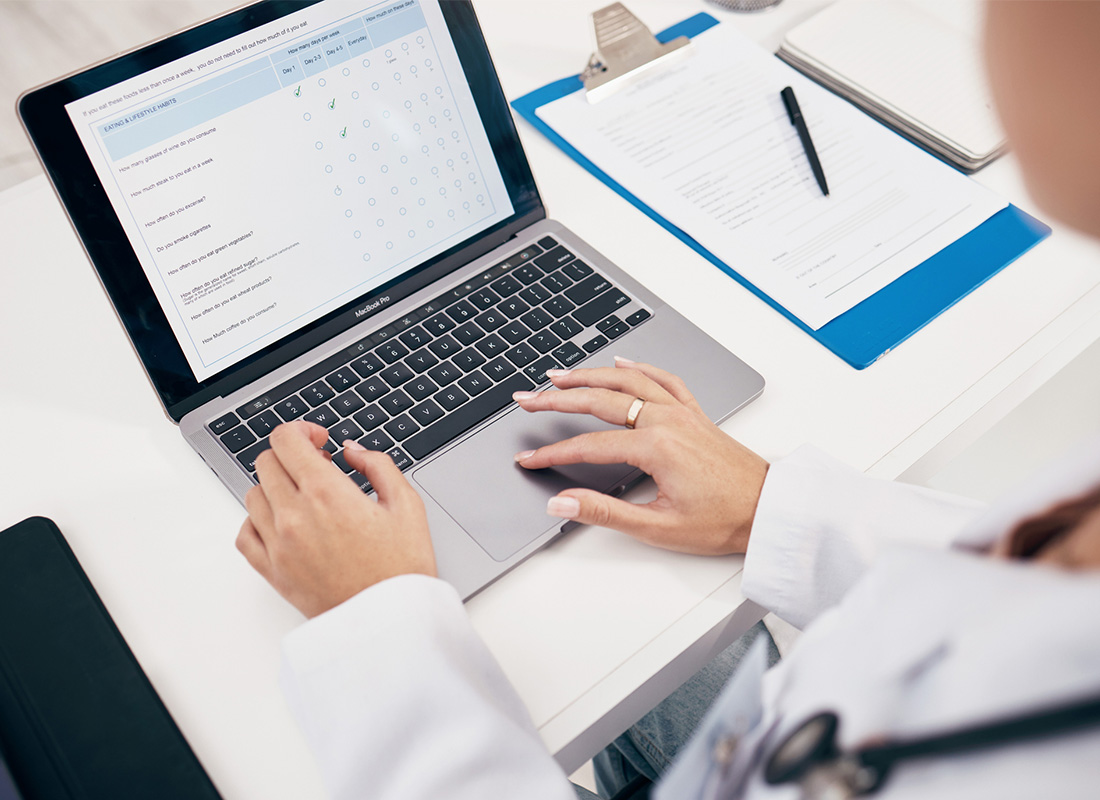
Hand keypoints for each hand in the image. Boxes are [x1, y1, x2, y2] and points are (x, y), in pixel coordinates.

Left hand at [236, 421, 435, 617]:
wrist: (390, 622)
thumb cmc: (401, 569)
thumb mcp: (407, 504)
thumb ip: (378, 465)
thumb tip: (352, 452)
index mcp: (326, 493)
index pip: (286, 439)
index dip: (302, 430)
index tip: (319, 440)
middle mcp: (294, 515)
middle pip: (266, 461)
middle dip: (291, 455)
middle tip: (316, 465)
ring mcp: (278, 544)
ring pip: (253, 493)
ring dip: (275, 485)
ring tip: (303, 495)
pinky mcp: (272, 571)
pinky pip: (245, 533)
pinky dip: (257, 520)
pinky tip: (282, 522)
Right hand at [512, 358, 767, 554]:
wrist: (770, 510)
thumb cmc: (724, 520)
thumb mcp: (658, 527)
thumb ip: (605, 513)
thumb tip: (563, 502)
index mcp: (656, 448)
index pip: (588, 445)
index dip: (552, 453)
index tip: (529, 459)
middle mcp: (667, 421)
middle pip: (600, 400)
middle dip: (558, 398)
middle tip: (527, 398)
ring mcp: (682, 413)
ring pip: (628, 381)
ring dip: (590, 375)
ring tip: (560, 374)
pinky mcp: (696, 415)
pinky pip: (663, 380)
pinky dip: (639, 368)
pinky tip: (622, 363)